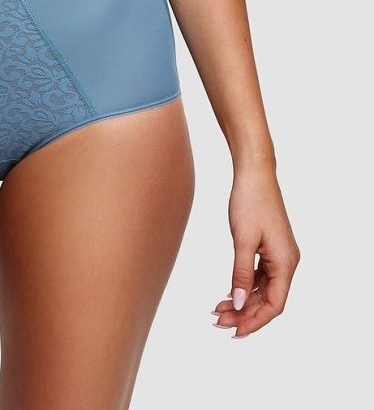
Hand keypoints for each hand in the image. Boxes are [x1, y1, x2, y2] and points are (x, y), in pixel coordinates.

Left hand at [212, 163, 300, 337]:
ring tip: (218, 310)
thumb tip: (239, 304)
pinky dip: (245, 286)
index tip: (234, 331)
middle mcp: (287, 262)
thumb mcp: (243, 240)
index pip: (275, 305)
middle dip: (245, 314)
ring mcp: (280, 255)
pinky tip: (229, 293)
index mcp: (286, 263)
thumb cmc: (250, 201)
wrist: (254, 173)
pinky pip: (261, 276)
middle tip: (217, 321)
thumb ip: (241, 274)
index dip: (255, 322)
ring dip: (243, 301)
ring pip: (264, 289)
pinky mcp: (271, 248)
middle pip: (269, 300)